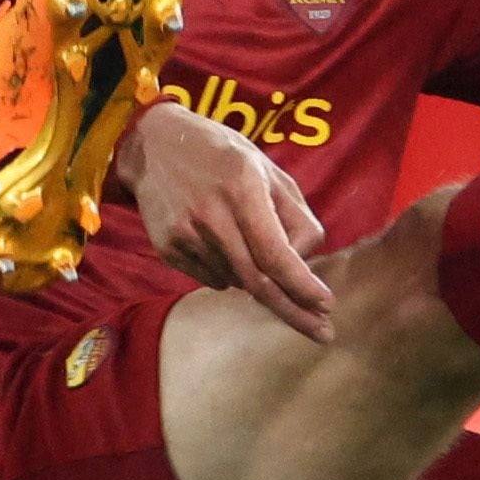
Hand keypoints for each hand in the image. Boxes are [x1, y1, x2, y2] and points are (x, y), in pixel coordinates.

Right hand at [117, 99, 337, 343]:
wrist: (154, 147)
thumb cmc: (223, 156)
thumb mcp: (268, 171)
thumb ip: (295, 215)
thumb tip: (304, 263)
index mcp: (241, 188)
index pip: (275, 252)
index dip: (302, 284)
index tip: (326, 305)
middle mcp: (210, 215)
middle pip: (257, 281)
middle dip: (293, 310)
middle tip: (323, 332)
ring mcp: (185, 235)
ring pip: (237, 281)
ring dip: (257, 279)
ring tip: (246, 241)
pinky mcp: (168, 249)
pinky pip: (213, 279)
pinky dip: (230, 273)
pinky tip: (222, 243)